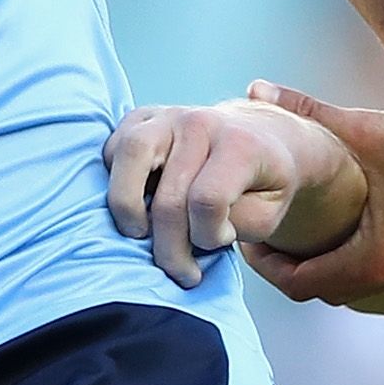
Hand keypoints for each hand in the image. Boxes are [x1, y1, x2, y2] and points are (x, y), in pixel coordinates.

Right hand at [103, 90, 368, 286]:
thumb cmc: (265, 182)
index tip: (222, 242)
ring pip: (128, 155)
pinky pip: (114, 145)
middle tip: (180, 269)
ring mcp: (169, 115)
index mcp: (240, 144)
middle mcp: (201, 122)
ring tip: (140, 233)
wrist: (263, 136)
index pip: (207, 201)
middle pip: (167, 195)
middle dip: (169, 247)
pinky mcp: (144, 115)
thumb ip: (236, 225)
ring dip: (125, 207)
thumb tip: (191, 233)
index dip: (209, 236)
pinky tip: (136, 198)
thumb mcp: (269, 212)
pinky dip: (115, 177)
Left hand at [235, 75, 383, 301]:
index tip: (248, 238)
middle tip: (265, 236)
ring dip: (324, 266)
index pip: (301, 283)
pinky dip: (352, 261)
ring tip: (295, 233)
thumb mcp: (357, 127)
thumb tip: (253, 87)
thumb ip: (304, 110)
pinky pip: (378, 275)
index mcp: (376, 257)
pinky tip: (335, 230)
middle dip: (292, 266)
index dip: (266, 265)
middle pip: (324, 291)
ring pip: (352, 286)